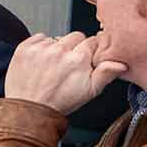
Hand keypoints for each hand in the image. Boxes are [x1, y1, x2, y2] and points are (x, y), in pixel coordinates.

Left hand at [4, 32, 127, 114]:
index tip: (86, 59)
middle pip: (75, 36)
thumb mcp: (89, 92)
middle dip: (75, 48)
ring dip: (57, 48)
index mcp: (78, 59)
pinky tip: (41, 63)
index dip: (90, 50)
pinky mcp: (25, 48)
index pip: (92, 41)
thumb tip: (120, 63)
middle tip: (68, 65)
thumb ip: (106, 74)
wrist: (29, 110)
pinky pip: (39, 38)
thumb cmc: (60, 102)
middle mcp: (59, 50)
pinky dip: (41, 47)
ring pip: (57, 38)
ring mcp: (41, 48)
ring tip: (53, 67)